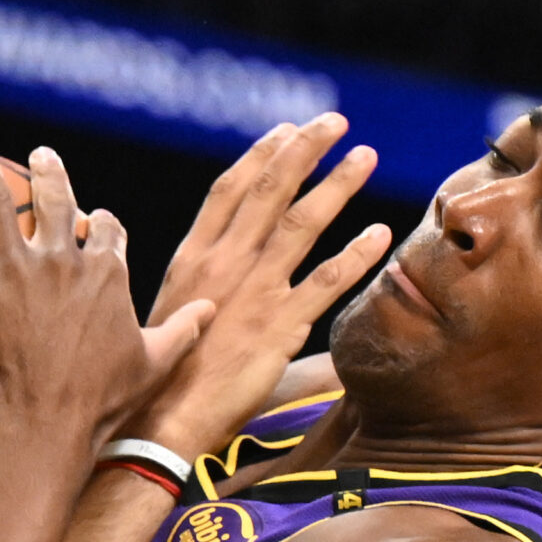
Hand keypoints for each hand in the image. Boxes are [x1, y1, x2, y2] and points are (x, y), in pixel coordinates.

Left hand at [0, 136, 211, 440]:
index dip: (101, 224)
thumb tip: (211, 312)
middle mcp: (65, 258)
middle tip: (37, 154)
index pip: (109, 230)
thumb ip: (181, 332)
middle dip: (48, 171)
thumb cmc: (99, 407)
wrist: (46, 428)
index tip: (93, 220)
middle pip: (57, 199)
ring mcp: (19, 267)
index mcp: (109, 273)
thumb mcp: (153, 367)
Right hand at [131, 115, 391, 455]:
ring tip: (365, 155)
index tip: (287, 130)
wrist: (161, 420)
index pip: (230, 189)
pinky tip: (380, 233)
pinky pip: (328, 280)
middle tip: (334, 121)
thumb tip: (211, 276)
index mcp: (193, 256)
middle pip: (270, 189)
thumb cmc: (161, 374)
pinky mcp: (280, 324)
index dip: (261, 154)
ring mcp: (254, 291)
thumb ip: (197, 285)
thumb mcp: (171, 312)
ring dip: (338, 184)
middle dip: (305, 149)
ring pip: (303, 222)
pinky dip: (357, 253)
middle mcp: (225, 263)